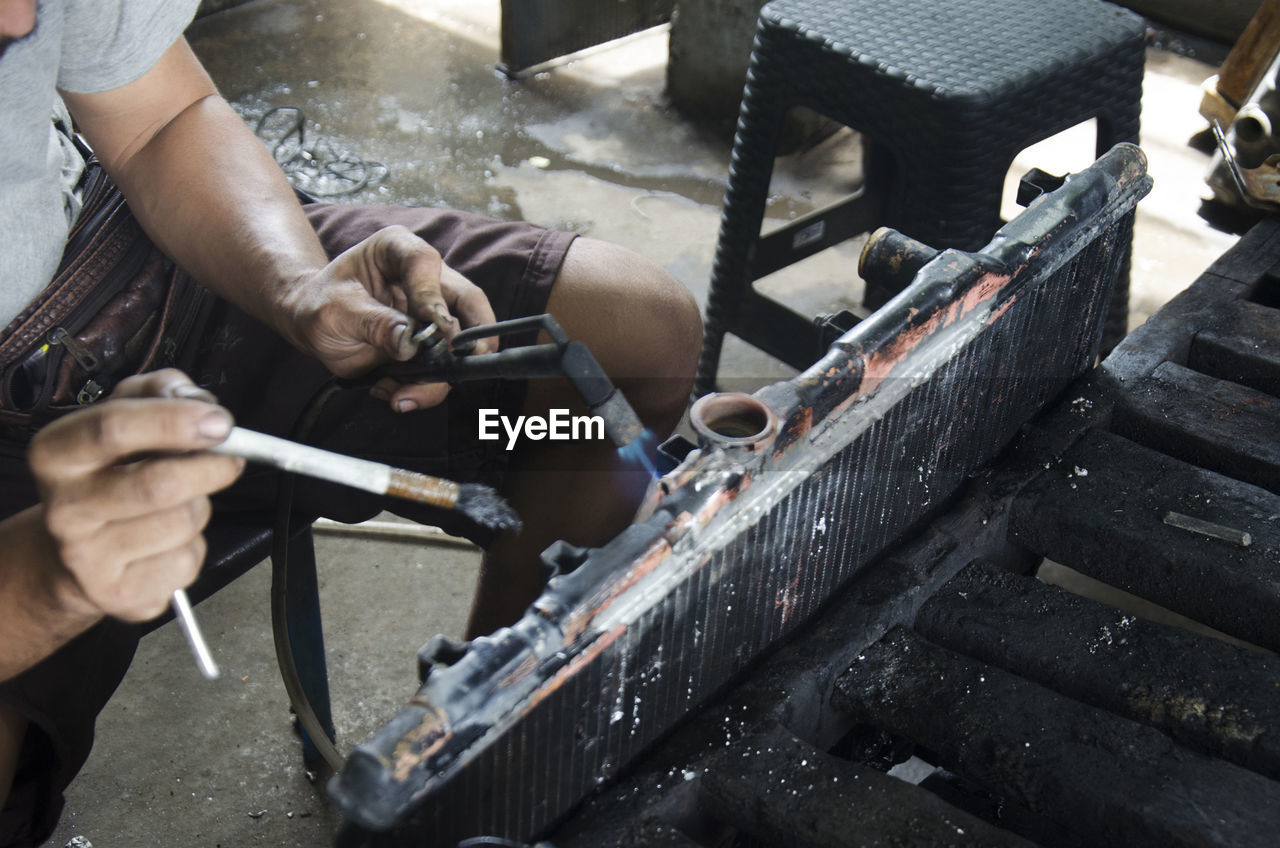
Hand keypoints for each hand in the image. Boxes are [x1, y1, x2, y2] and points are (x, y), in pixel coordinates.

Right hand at [28, 370, 243, 622]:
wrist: (74, 555)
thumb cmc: (112, 473)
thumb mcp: (125, 416)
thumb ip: (161, 392)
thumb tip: (199, 401)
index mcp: (57, 454)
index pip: (113, 428)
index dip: (174, 421)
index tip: (220, 422)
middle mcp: (64, 508)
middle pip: (156, 484)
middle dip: (208, 469)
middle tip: (231, 459)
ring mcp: (88, 558)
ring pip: (182, 523)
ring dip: (202, 507)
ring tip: (183, 503)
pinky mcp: (120, 594)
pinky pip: (187, 561)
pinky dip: (195, 546)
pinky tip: (170, 540)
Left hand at [281, 226, 497, 411]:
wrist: (313, 326)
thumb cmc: (320, 304)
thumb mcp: (335, 311)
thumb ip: (373, 323)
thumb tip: (409, 343)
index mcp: (398, 250)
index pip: (425, 264)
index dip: (432, 297)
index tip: (434, 329)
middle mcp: (425, 278)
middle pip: (467, 300)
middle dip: (474, 336)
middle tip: (468, 362)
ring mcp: (433, 313)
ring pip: (461, 341)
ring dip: (441, 374)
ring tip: (405, 395)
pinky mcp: (431, 343)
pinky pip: (443, 367)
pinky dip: (425, 387)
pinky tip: (397, 393)